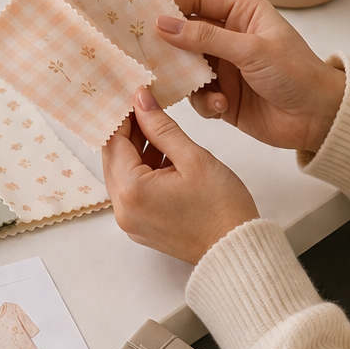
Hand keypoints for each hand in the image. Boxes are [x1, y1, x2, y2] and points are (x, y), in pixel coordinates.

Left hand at [102, 87, 258, 264]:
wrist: (236, 250)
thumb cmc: (222, 207)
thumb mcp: (193, 158)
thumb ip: (162, 127)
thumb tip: (141, 101)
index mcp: (131, 191)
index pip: (113, 142)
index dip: (123, 116)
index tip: (136, 98)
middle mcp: (122, 210)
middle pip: (113, 159)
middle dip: (129, 132)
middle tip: (148, 109)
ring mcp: (130, 221)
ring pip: (122, 174)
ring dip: (137, 151)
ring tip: (161, 131)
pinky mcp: (140, 227)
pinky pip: (132, 191)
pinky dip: (143, 171)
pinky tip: (164, 157)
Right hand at [157, 0, 346, 152]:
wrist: (320, 118)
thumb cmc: (296, 73)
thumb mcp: (251, 49)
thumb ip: (205, 36)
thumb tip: (163, 24)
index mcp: (241, 14)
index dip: (171, 3)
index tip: (144, 15)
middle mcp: (229, 38)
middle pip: (184, 34)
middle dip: (169, 47)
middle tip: (148, 55)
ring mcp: (224, 68)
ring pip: (186, 68)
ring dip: (190, 81)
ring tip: (204, 90)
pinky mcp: (222, 97)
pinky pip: (197, 97)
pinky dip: (204, 103)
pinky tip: (222, 108)